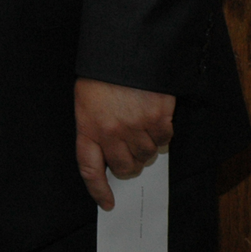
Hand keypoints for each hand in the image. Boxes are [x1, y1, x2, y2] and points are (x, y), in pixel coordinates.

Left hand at [74, 78, 173, 209]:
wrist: (125, 49)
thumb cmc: (103, 74)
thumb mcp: (86, 100)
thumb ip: (96, 128)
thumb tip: (110, 154)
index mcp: (88, 126)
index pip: (89, 168)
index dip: (98, 189)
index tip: (107, 203)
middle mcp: (111, 131)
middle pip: (124, 166)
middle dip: (128, 163)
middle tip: (130, 150)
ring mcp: (135, 126)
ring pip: (146, 155)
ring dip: (146, 146)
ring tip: (140, 124)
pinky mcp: (158, 118)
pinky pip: (164, 140)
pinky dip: (161, 133)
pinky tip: (154, 117)